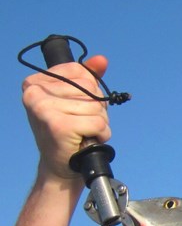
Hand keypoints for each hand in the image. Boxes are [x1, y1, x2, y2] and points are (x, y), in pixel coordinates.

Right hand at [21, 55, 110, 183]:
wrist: (61, 165)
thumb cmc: (70, 131)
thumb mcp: (76, 99)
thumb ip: (88, 77)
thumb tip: (102, 60)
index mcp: (35, 82)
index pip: (80, 72)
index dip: (90, 91)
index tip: (77, 107)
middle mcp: (35, 92)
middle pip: (91, 89)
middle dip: (97, 108)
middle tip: (81, 123)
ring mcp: (44, 108)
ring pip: (97, 106)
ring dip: (99, 123)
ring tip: (84, 132)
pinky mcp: (58, 125)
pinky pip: (98, 123)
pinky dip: (102, 133)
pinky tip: (88, 140)